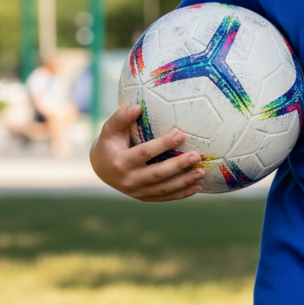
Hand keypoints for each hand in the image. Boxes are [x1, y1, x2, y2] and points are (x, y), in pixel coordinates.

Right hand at [90, 104, 205, 200]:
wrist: (101, 167)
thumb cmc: (110, 142)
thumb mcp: (110, 128)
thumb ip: (121, 117)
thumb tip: (137, 107)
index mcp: (120, 162)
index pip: (145, 153)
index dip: (163, 144)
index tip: (181, 134)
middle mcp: (128, 181)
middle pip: (158, 173)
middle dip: (179, 165)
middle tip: (197, 155)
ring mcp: (136, 192)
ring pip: (164, 188)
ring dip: (185, 181)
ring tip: (202, 171)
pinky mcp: (144, 197)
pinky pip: (165, 197)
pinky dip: (182, 193)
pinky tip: (198, 187)